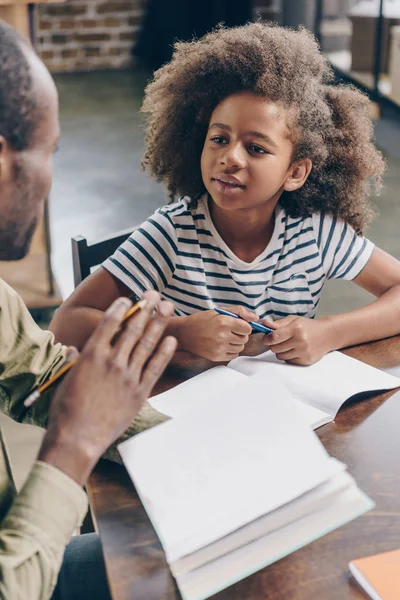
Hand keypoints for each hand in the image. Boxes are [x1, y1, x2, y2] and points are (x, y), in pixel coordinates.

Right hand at [38, 291, 176, 485]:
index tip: (129, 299)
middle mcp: (112, 362)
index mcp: (92, 355)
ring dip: (158, 324)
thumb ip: (73, 361)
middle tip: (155, 294)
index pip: (110, 323)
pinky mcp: (139, 393)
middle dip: (145, 309)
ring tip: (167, 308)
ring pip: (147, 345)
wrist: (77, 438)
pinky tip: (171, 341)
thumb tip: (75, 350)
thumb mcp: (65, 379)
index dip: (122, 308)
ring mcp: (127, 377)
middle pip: (133, 329)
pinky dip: (164, 353)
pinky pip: (155, 368)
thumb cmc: (65, 409)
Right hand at [178, 306, 256, 361]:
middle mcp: (222, 336)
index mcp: (224, 322)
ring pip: (240, 347)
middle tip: (229, 331)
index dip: (244, 326)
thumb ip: (240, 311)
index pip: (247, 328)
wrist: (184, 333)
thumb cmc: (202, 320)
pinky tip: (221, 344)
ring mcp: (219, 348)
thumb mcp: (220, 311)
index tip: (237, 325)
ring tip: (225, 337)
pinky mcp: (216, 356)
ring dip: (236, 343)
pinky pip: (234, 355)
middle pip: (245, 339)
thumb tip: (256, 318)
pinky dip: (231, 351)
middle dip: (240, 334)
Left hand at [262, 315, 333, 364]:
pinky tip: (295, 350)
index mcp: (296, 329)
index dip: (267, 339)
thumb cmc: (308, 326)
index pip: (274, 337)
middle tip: (280, 341)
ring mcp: (304, 352)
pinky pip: (289, 361)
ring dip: (281, 351)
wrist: (327, 335)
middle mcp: (301, 341)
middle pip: (275, 348)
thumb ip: (278, 323)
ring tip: (288, 345)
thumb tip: (264, 323)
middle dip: (274, 345)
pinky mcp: (306, 361)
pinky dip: (289, 356)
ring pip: (280, 356)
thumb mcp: (294, 320)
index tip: (267, 338)